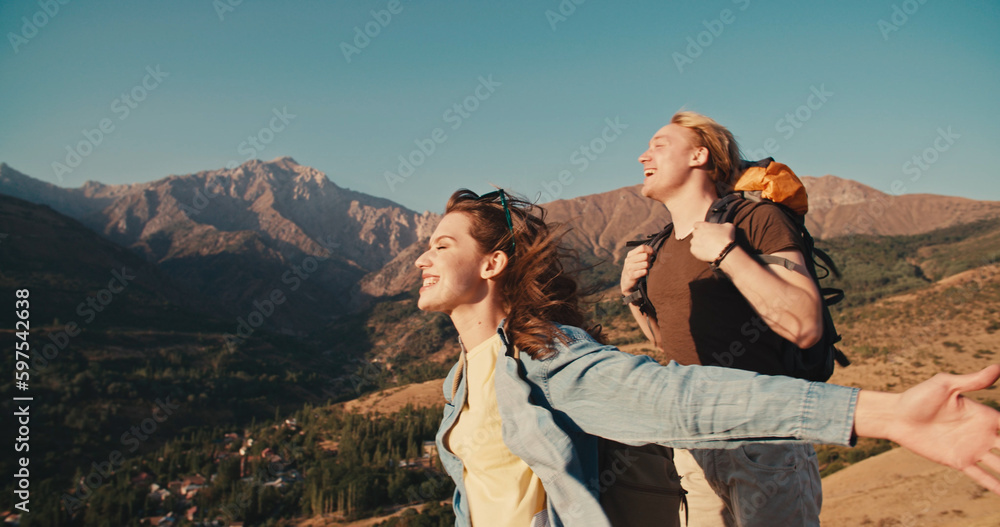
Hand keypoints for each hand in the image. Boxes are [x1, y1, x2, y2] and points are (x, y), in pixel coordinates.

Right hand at [621, 245, 653, 294]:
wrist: (626, 281)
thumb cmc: (634, 268)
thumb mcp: (635, 259)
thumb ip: (643, 254)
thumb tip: (654, 251)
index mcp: (630, 254)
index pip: (642, 247)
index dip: (650, 250)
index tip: (654, 253)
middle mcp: (629, 260)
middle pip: (645, 256)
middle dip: (650, 259)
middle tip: (649, 263)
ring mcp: (630, 268)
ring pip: (646, 264)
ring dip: (648, 266)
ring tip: (646, 268)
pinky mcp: (632, 275)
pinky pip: (644, 271)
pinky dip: (646, 272)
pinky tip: (644, 273)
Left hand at [689, 221, 735, 262]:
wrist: (725, 251)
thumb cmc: (727, 238)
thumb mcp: (729, 226)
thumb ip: (723, 225)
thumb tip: (723, 227)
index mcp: (703, 225)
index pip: (696, 224)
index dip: (700, 227)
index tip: (704, 231)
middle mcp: (697, 233)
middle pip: (695, 233)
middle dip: (699, 235)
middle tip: (707, 239)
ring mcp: (694, 242)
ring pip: (694, 242)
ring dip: (698, 243)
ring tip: (707, 247)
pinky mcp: (694, 251)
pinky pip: (694, 250)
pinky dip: (698, 251)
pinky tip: (705, 252)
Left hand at [882, 365, 999, 493]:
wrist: (896, 416)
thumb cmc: (918, 397)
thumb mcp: (945, 385)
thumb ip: (972, 380)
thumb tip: (998, 368)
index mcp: (984, 415)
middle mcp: (983, 434)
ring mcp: (972, 449)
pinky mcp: (959, 462)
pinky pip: (982, 476)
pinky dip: (996, 486)